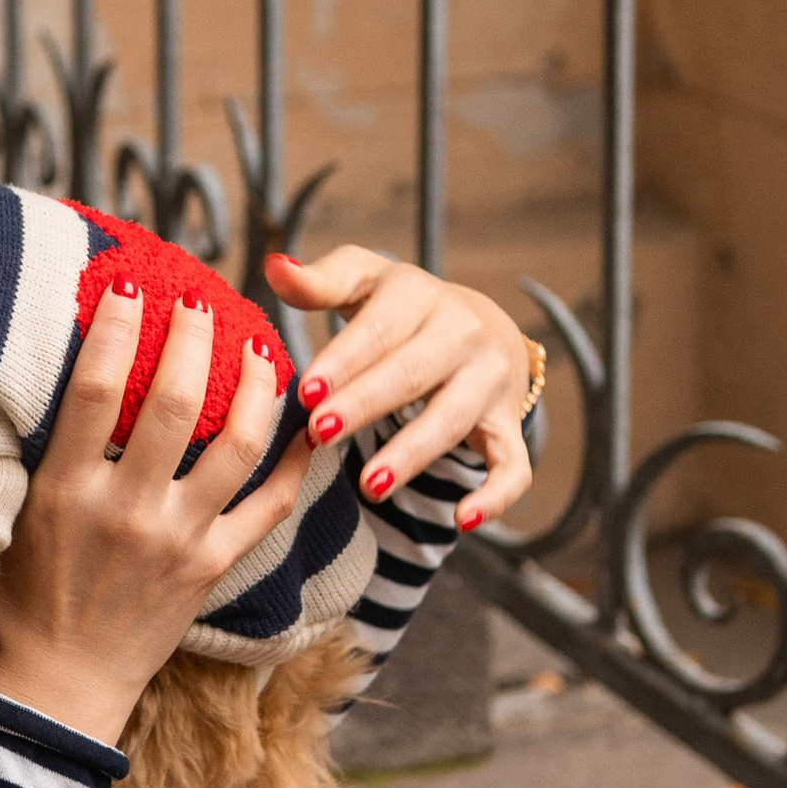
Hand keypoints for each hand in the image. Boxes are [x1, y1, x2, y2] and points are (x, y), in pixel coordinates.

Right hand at [0, 286, 306, 744]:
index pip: (97, 388)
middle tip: (203, 300)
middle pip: (176, 402)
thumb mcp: (19, 515)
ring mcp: (178, 540)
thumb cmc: (25, 595)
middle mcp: (128, 510)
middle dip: (195, 337)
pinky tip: (308, 426)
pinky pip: (269, 507)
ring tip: (263, 347)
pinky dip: (296, 464)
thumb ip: (51, 451)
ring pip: (239, 445)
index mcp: (68, 490)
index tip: (130, 284)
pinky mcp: (212, 568)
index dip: (116, 327)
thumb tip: (77, 375)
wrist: (59, 685)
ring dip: (258, 385)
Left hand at [269, 245, 534, 531]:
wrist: (481, 325)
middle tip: (319, 433)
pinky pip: (512, 464)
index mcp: (418, 297)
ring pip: (453, 420)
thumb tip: (274, 267)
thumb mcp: (364, 283)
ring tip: (369, 483)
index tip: (306, 389)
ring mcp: (490, 382)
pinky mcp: (509, 425)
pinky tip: (462, 520)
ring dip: (412, 454)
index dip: (343, 360)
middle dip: (365, 405)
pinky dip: (495, 495)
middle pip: (411, 374)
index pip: (378, 330)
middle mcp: (462, 335)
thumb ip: (319, 282)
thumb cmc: (400, 309)